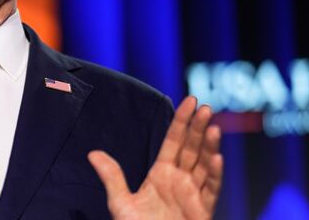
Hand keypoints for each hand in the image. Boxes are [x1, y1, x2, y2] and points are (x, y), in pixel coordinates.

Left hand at [88, 96, 222, 219]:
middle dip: (198, 127)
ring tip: (212, 126)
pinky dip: (215, 174)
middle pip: (191, 148)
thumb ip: (112, 177)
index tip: (190, 100)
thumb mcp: (120, 203)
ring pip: (204, 165)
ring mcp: (193, 194)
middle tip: (204, 106)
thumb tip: (93, 153)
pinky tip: (216, 158)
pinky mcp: (203, 210)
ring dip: (209, 146)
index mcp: (162, 173)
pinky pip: (211, 190)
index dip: (182, 121)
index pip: (174, 141)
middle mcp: (180, 180)